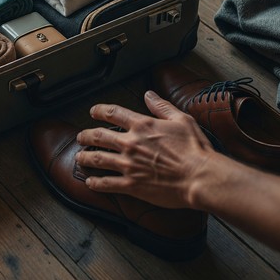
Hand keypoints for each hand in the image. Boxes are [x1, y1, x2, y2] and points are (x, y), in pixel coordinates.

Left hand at [75, 90, 217, 209]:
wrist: (200, 177)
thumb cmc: (195, 149)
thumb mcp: (181, 120)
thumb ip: (162, 106)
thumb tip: (149, 94)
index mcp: (142, 126)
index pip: (113, 113)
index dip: (99, 111)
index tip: (93, 112)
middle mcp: (131, 143)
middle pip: (99, 136)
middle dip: (86, 135)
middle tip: (81, 137)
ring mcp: (129, 164)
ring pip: (98, 159)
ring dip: (85, 157)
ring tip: (79, 157)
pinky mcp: (132, 184)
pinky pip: (107, 183)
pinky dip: (95, 183)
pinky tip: (90, 182)